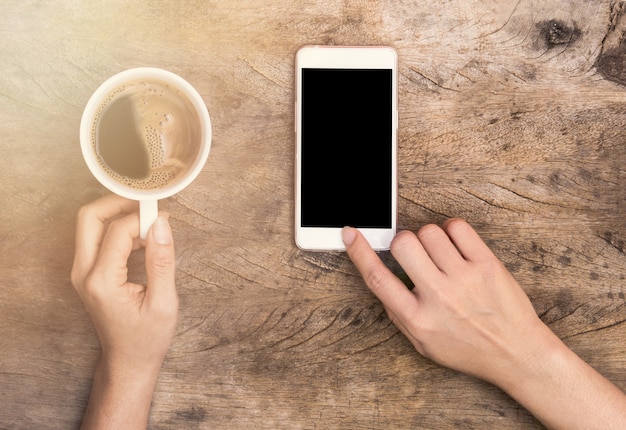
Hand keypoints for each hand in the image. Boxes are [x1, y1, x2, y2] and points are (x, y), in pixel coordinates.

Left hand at [71, 194, 177, 428]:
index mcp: (102, 281)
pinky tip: (141, 237)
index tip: (165, 216)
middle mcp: (84, 273)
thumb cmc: (147, 338)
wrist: (128, 361)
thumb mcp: (163, 301)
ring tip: (149, 221)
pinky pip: (96, 238)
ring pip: (90, 224)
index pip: (118, 231)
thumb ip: (162, 260)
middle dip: (117, 202)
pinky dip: (117, 229)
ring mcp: (81, 273)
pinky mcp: (87, 273)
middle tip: (146, 202)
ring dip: (117, 215)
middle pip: (89, 217)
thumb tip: (161, 224)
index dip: (143, 218)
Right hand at [342, 219, 547, 384]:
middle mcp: (439, 297)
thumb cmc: (470, 349)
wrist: (517, 353)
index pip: (378, 277)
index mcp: (418, 318)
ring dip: (428, 238)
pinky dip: (452, 231)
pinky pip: (458, 227)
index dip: (359, 251)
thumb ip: (399, 313)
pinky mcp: (487, 264)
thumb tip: (383, 279)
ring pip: (429, 232)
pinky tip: (456, 247)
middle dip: (402, 242)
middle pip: (403, 244)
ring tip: (440, 255)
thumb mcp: (424, 344)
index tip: (351, 233)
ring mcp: (464, 278)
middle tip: (413, 253)